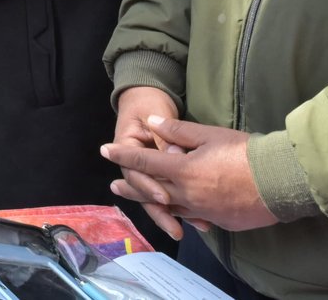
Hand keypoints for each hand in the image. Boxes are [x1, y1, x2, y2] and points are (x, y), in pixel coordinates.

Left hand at [101, 114, 277, 236]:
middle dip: (132, 186)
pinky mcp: (221, 221)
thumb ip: (177, 131)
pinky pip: (194, 216)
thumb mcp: (210, 135)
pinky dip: (182, 212)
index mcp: (183, 171)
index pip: (145, 161)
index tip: (105, 151)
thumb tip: (151, 125)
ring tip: (142, 199)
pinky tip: (177, 210)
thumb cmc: (246, 152)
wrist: (281, 181)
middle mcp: (188, 195)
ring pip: (171, 207)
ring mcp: (204, 211)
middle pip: (152, 190)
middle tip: (114, 186)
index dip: (123, 155)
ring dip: (153, 202)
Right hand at [109, 86, 190, 238]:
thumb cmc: (149, 103)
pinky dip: (184, 206)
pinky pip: (171, 193)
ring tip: (189, 230)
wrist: (148, 97)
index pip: (136, 172)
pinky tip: (200, 220)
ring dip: (173, 213)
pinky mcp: (163, 174)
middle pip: (145, 192)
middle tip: (176, 228)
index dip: (149, 186)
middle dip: (160, 211)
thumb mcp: (153, 114)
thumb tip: (175, 156)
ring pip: (158, 196)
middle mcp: (135, 164)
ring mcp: (148, 171)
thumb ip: (164, 137)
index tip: (165, 197)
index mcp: (127, 147)